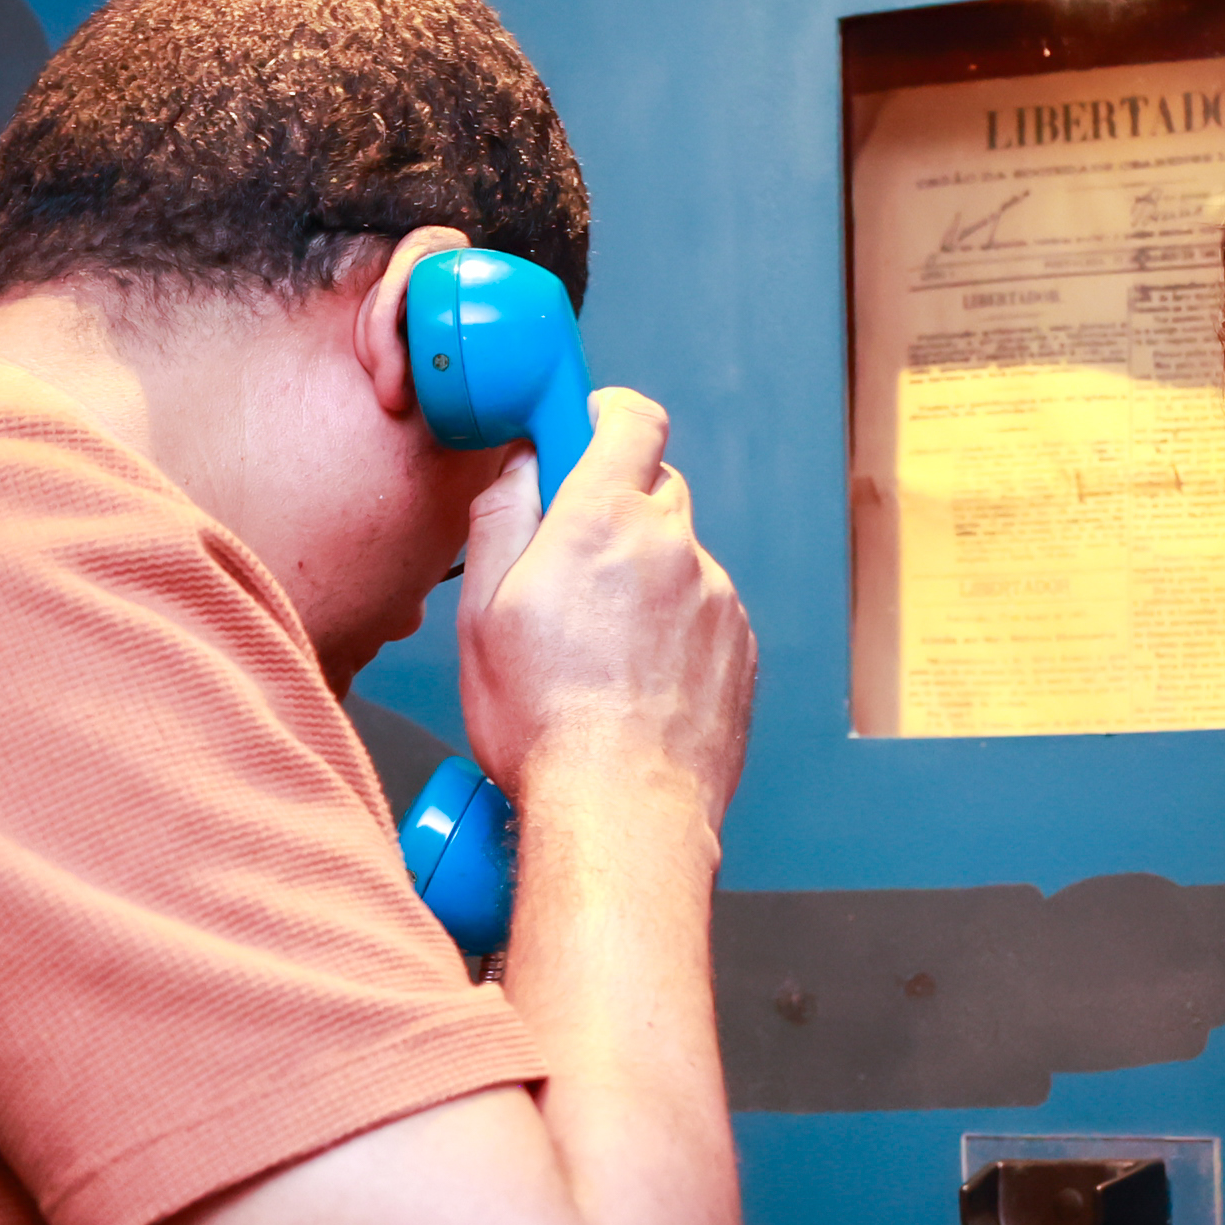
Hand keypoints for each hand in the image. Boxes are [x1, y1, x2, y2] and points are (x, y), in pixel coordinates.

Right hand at [453, 388, 754, 823]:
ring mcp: (717, 598)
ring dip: (645, 579)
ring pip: (679, 558)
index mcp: (604, 520)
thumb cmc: (546, 723)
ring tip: (600, 651)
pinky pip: (705, 614)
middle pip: (656, 487)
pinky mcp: (740, 648)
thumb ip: (502, 517)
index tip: (579, 434)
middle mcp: (673, 546)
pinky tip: (636, 681)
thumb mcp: (484, 612)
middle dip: (616, 508)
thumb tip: (519, 466)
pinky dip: (675, 631)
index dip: (604, 415)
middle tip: (569, 564)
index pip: (630, 419)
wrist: (623, 808)